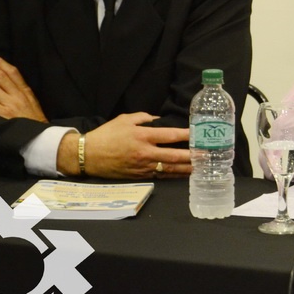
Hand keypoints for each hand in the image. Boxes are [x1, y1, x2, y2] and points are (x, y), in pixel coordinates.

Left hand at [0, 53, 46, 121]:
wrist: (40, 137)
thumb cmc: (34, 121)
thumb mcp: (32, 103)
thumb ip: (20, 92)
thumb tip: (7, 82)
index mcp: (25, 91)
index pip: (12, 73)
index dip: (0, 63)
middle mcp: (17, 95)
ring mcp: (10, 105)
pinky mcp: (3, 115)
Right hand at [60, 112, 191, 178]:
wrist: (87, 156)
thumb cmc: (106, 135)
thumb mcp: (124, 119)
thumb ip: (144, 118)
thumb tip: (158, 120)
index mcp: (143, 136)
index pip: (170, 135)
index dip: (186, 135)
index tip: (198, 134)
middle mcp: (145, 152)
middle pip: (174, 155)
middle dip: (192, 155)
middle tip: (206, 155)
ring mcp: (143, 166)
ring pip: (169, 168)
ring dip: (186, 168)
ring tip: (200, 166)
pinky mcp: (139, 176)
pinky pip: (160, 175)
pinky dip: (173, 175)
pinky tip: (183, 174)